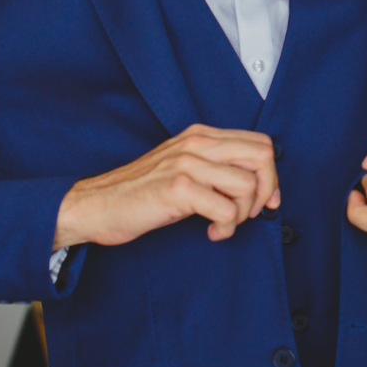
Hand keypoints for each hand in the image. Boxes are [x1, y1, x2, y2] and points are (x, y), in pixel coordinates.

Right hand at [54, 124, 280, 248]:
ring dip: (242, 215)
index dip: (270, 175)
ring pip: (247, 185)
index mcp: (201, 136)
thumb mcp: (182, 168)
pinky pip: (226, 210)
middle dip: (265, 192)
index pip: (259, 143)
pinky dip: (225, 227)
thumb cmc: (140, 192)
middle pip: (262, 157)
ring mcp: (187, 164)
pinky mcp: (178, 188)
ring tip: (222, 224)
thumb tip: (259, 186)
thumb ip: (215, 167)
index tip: (265, 200)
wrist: (95, 206)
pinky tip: (211, 231)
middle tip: (248, 214)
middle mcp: (196, 144)